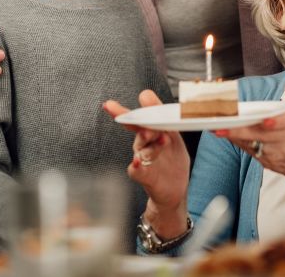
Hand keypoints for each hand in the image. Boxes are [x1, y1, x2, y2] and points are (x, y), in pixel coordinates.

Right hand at [103, 90, 189, 238]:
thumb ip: (163, 117)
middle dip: (140, 123)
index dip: (122, 111)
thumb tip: (146, 94)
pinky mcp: (144, 176)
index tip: (109, 105)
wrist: (175, 189)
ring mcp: (142, 159)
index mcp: (149, 132)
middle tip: (147, 119)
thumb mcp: (173, 135)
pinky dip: (136, 165)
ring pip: (141, 148)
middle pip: (138, 130)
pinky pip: (136, 169)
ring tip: (162, 138)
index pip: (136, 118)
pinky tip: (137, 161)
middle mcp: (142, 144)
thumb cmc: (172, 160)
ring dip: (151, 142)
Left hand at [215, 70, 284, 196]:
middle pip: (263, 134)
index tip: (265, 121)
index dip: (275, 122)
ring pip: (253, 143)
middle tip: (224, 125)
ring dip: (235, 136)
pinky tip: (224, 134)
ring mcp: (278, 154)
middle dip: (243, 130)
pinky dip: (237, 142)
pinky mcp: (267, 162)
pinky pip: (249, 150)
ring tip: (218, 129)